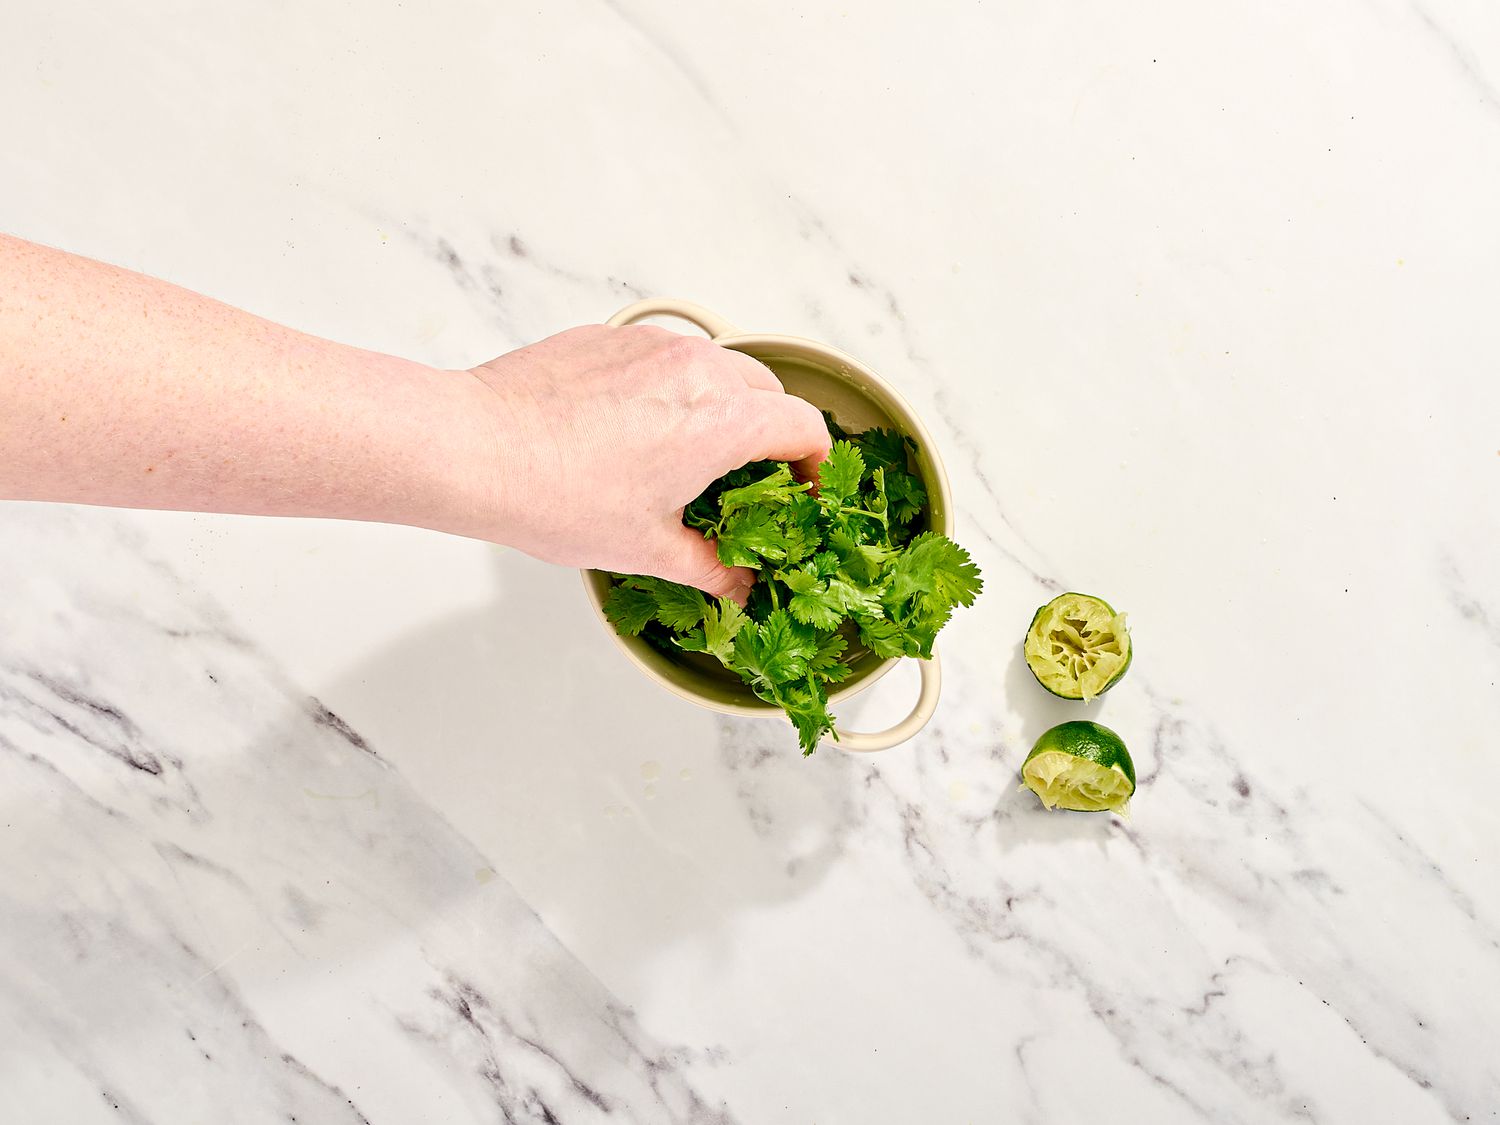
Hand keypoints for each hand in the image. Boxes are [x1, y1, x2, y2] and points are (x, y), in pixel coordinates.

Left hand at [462, 324, 829, 598]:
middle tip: (747, 484)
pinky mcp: (611, 338)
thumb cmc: (557, 496)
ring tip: (688, 458)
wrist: (475, 448)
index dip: (816, 465)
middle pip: (767, 393)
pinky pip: (664, 359)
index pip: (805, 428)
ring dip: (721, 409)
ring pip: (716, 369)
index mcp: (722, 421)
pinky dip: (670, 391)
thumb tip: (738, 587)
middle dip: (770, 436)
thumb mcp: (646, 548)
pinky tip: (633, 433)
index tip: (800, 493)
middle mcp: (698, 370)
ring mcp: (653, 346)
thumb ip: (710, 567)